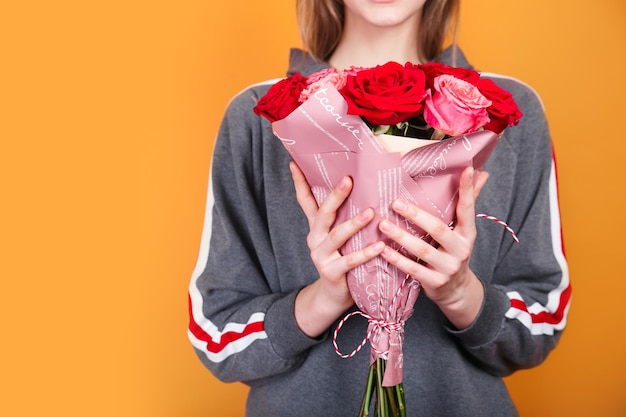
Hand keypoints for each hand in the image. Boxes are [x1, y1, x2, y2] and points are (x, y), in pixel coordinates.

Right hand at [290, 162, 384, 336]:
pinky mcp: (331, 272)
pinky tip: (379, 246)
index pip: (305, 201)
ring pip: (337, 236)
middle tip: (348, 180)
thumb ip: (342, 218)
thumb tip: (359, 190)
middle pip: (323, 214)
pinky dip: (365, 253)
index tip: (294, 163)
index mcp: (316, 228)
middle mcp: (315, 239)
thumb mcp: (338, 237)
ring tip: (370, 212)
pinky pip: (350, 261)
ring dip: (354, 223)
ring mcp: (321, 256)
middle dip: (335, 196)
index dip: (299, 182)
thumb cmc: (342, 259)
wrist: (333, 296)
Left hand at [379, 167, 489, 328]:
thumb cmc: (454, 251)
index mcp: (468, 233)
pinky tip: (382, 250)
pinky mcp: (435, 282)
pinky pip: (413, 270)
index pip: (468, 208)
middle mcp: (461, 249)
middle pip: (438, 229)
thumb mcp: (463, 230)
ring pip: (423, 251)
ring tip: (382, 224)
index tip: (465, 169)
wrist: (456, 291)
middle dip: (416, 215)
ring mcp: (448, 267)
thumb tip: (482, 173)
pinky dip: (397, 260)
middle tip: (395, 202)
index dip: (467, 190)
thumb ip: (468, 202)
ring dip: (401, 237)